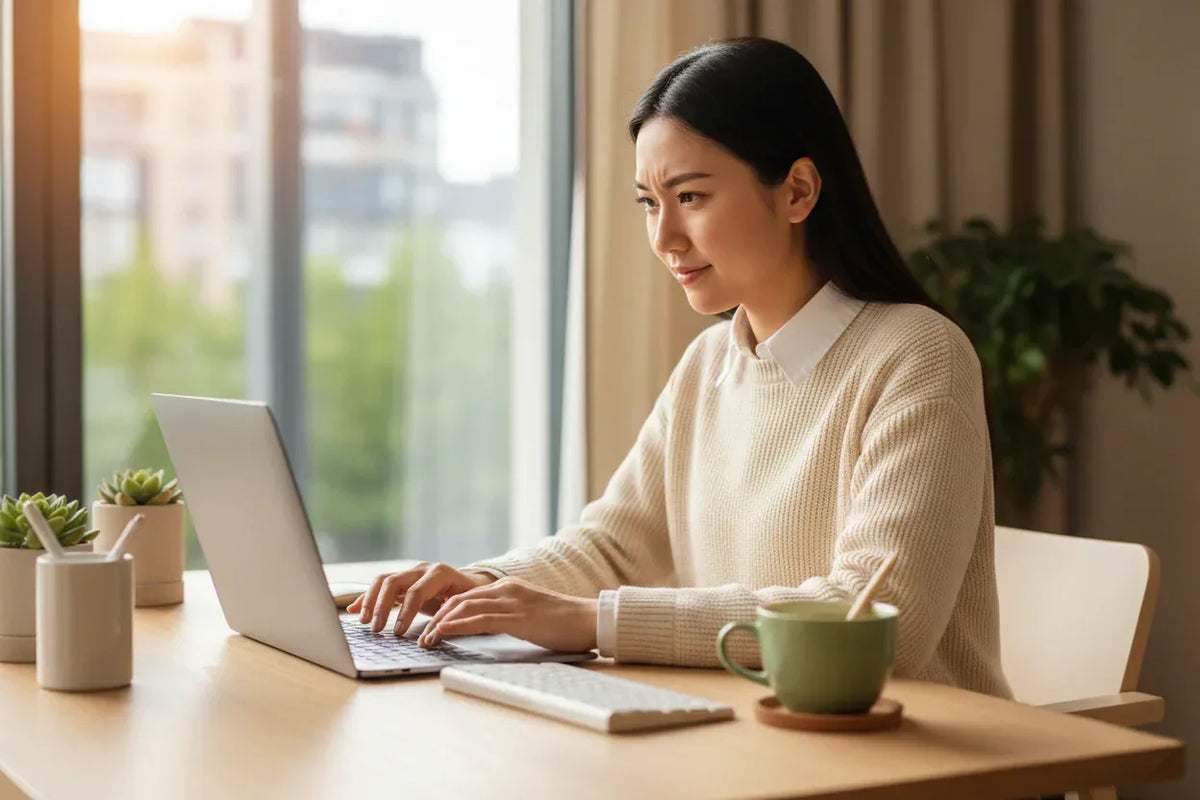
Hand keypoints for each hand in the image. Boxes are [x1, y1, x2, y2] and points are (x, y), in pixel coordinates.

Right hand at [346, 563, 496, 634]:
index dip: (405, 612)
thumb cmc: (472, 597)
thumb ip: (452, 615)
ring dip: (370, 601)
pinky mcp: (403, 582)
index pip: (416, 591)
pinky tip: (353, 610)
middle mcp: (422, 569)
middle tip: (375, 629)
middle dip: (381, 606)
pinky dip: (366, 598)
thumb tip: (437, 634)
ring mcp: (410, 573)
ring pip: (383, 581)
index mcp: (439, 573)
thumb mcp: (467, 605)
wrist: (473, 583)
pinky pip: (380, 587)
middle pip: (394, 582)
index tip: (397, 632)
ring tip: (362, 621)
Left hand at [418, 577, 598, 652]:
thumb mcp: (530, 615)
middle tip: (421, 634)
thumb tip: (487, 631)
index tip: (429, 625)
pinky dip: (458, 626)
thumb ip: (509, 617)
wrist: (590, 620)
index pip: (467, 596)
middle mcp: (507, 590)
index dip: (444, 610)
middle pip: (460, 600)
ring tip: (426, 638)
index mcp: (509, 588)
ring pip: (465, 608)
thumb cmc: (564, 623)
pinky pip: (481, 620)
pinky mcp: (518, 617)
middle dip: (436, 617)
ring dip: (441, 623)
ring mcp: (512, 602)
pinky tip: (444, 632)